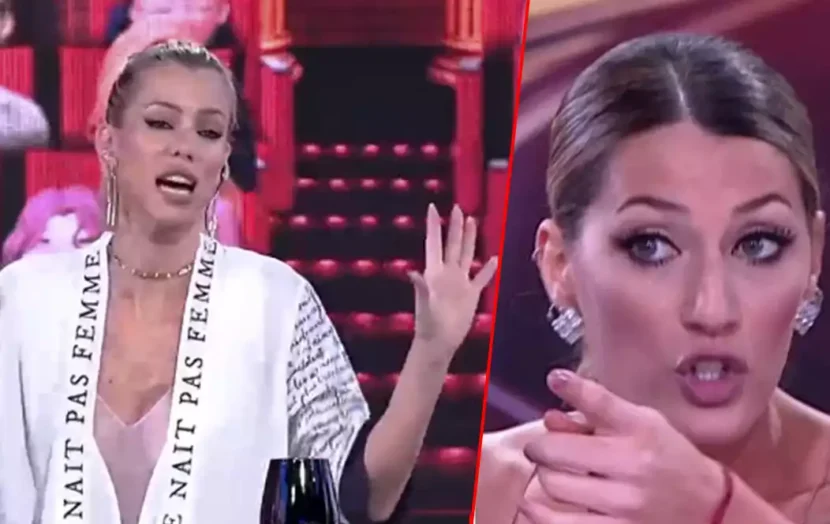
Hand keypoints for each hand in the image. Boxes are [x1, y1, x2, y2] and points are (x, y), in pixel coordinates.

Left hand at [408, 203, 497, 363]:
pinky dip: (488, 269)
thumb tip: (412, 273)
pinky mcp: (471, 294)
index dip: (433, 225)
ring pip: (466, 255)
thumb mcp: (425, 305)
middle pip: (453, 244)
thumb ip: (421, 288)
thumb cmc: (429, 324)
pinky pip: (481, 278)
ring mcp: (460, 282)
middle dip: (455, 226)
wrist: (440, 342)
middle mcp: (448, 273)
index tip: (432, 207)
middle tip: (458, 207)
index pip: (434, 243)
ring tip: (472, 221)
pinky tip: (494, 258)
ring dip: (470, 238)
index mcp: (435, 272)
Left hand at [520, 369, 724, 523]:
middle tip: (544, 448)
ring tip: (556, 474)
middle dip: (541, 446)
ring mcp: (625, 504)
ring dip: (546, 476)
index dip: (571, 386)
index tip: (556, 379)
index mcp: (641, 430)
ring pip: (554, 486)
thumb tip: (549, 418)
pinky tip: (534, 505)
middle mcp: (633, 465)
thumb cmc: (667, 457)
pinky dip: (539, 513)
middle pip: (558, 450)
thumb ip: (594, 415)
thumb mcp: (642, 423)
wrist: (707, 506)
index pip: (599, 401)